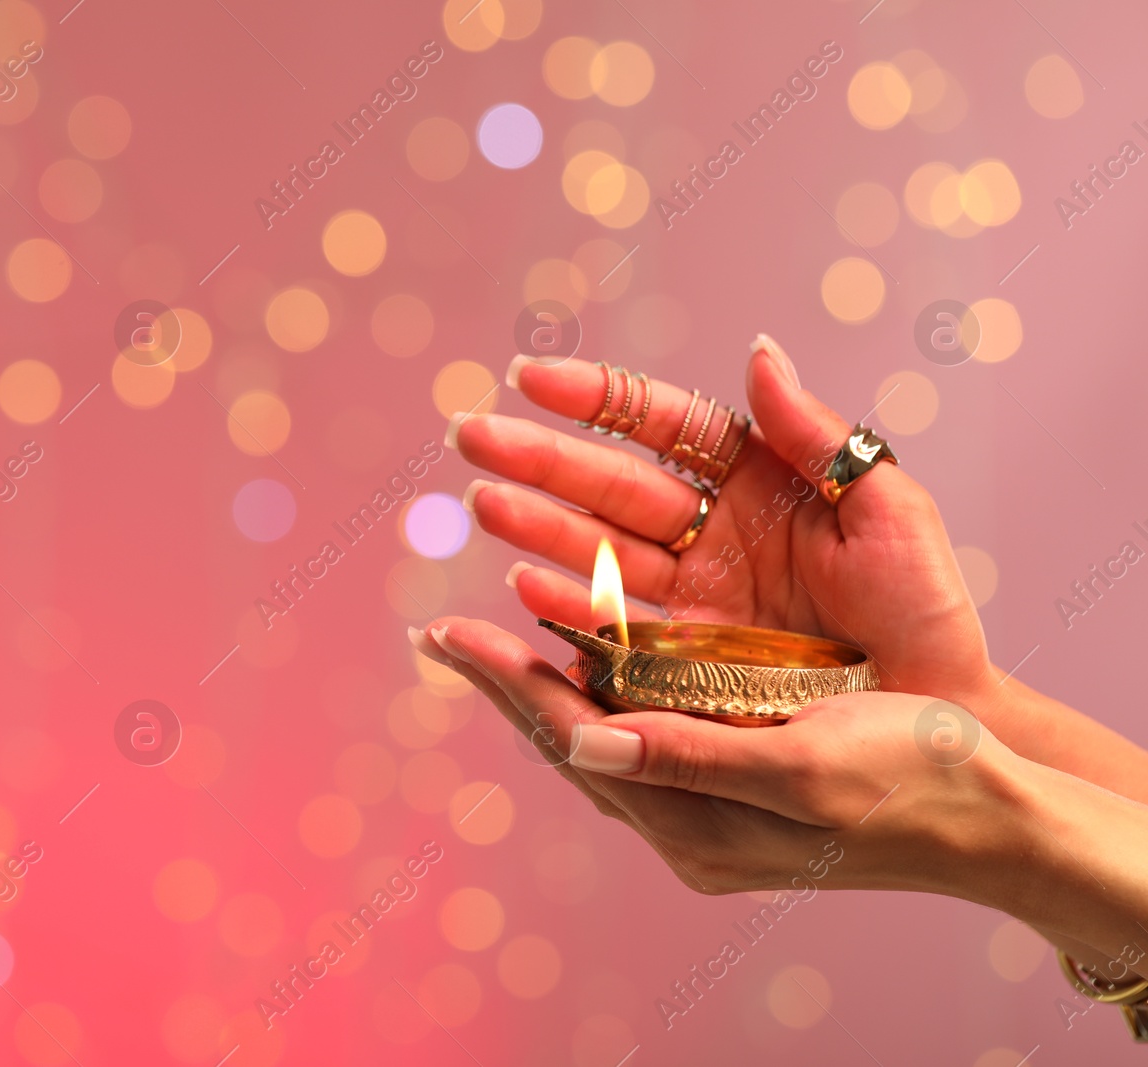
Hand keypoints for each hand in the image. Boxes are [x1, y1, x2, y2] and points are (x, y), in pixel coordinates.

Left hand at [412, 616, 1147, 968]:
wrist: (987, 814)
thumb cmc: (909, 780)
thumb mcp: (803, 767)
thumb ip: (690, 759)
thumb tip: (581, 748)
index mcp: (693, 821)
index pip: (570, 740)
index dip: (506, 682)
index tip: (443, 634)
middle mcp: (683, 823)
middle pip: (566, 742)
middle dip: (505, 684)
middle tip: (442, 637)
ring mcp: (702, 811)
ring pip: (596, 740)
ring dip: (544, 689)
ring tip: (492, 644)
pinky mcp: (727, 787)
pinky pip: (638, 737)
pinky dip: (600, 695)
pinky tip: (588, 664)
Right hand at [452, 338, 1147, 798]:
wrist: (942, 717)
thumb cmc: (926, 611)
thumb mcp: (891, 511)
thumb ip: (816, 436)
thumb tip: (759, 349)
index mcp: (759, 480)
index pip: (664, 424)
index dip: (598, 399)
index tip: (531, 376)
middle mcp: (712, 531)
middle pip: (611, 483)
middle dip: (538, 458)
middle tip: (470, 435)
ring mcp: (690, 595)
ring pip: (597, 548)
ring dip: (537, 526)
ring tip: (482, 503)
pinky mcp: (680, 658)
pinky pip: (611, 625)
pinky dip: (567, 608)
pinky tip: (523, 589)